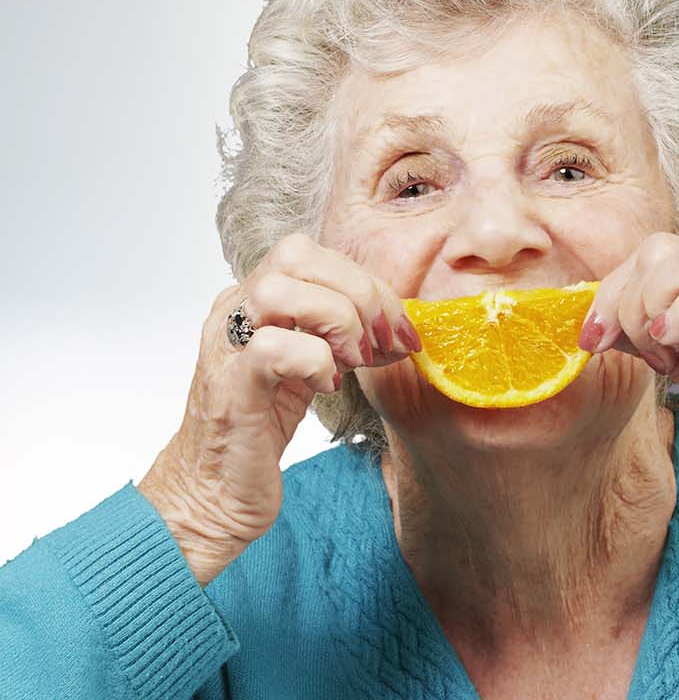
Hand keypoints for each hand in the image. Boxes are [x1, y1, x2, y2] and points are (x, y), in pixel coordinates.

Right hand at [137, 234, 420, 583]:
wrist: (213, 491)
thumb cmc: (259, 429)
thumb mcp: (310, 367)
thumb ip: (343, 336)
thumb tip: (398, 325)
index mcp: (254, 301)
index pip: (313, 254)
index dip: (368, 283)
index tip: (398, 330)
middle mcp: (233, 312)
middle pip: (296, 254)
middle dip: (359, 293)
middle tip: (380, 344)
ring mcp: (225, 346)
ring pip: (279, 290)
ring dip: (336, 320)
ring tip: (350, 361)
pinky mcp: (231, 388)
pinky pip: (272, 347)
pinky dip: (314, 361)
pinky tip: (325, 387)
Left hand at [579, 233, 678, 531]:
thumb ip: (651, 333)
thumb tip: (599, 319)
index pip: (656, 252)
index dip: (613, 289)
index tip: (592, 336)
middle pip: (663, 247)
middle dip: (623, 298)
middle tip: (625, 349)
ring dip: (651, 309)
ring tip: (663, 357)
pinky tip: (675, 354)